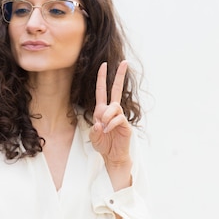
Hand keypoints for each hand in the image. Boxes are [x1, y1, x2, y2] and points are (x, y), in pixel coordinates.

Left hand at [89, 61, 132, 188]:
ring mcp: (119, 116)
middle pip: (116, 89)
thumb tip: (100, 123)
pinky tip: (108, 131)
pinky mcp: (125, 124)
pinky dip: (111, 124)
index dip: (102, 78)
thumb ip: (94, 129)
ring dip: (107, 116)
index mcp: (102, 110)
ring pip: (114, 106)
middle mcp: (111, 110)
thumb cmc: (103, 144)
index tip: (104, 65)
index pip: (102, 90)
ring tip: (104, 128)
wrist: (112, 156)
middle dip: (119, 76)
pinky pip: (118, 118)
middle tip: (125, 62)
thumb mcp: (93, 136)